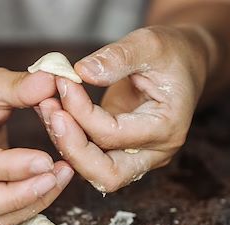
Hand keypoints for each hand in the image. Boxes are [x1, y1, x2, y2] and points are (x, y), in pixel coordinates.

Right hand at [0, 68, 73, 224]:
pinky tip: (53, 182)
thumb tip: (51, 81)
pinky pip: (4, 217)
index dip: (9, 166)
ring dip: (30, 203)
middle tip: (54, 175)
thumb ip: (18, 85)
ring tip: (60, 176)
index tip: (45, 160)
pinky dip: (32, 205)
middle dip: (18, 196)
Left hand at [39, 26, 210, 192]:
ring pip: (94, 172)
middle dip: (72, 147)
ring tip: (47, 108)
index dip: (82, 112)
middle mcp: (154, 153)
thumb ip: (118, 58)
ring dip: (66, 145)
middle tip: (49, 112)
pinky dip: (69, 139)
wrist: (182, 63)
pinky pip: (90, 158)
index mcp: (167, 128)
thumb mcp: (149, 44)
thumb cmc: (171, 53)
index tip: (63, 82)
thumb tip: (82, 72)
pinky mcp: (120, 153)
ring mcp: (137, 157)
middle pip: (107, 175)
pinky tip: (54, 112)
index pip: (114, 135)